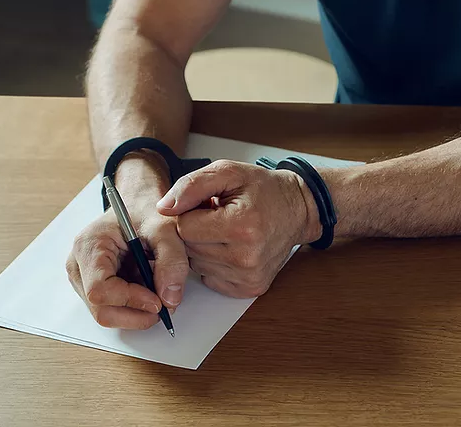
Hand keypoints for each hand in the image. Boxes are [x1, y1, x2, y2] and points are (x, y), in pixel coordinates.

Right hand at [66, 155, 189, 328]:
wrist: (138, 205)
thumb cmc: (145, 211)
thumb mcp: (166, 228)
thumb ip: (172, 260)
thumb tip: (170, 298)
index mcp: (89, 245)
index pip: (100, 289)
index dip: (130, 301)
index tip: (157, 301)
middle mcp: (79, 265)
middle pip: (101, 310)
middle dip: (135, 314)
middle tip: (164, 306)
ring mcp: (84, 279)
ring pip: (107, 314)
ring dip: (136, 311)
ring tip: (157, 289)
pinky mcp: (94, 287)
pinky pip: (112, 309)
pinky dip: (134, 306)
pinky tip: (147, 287)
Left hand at [156, 160, 320, 297]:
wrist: (297, 210)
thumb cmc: (263, 189)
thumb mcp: (228, 172)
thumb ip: (192, 186)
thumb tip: (163, 208)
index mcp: (241, 226)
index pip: (184, 228)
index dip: (190, 213)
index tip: (207, 205)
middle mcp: (246, 257)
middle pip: (188, 249)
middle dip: (195, 231)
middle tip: (217, 216)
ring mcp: (248, 277)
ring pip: (196, 265)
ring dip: (203, 247)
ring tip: (225, 230)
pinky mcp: (248, 289)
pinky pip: (209, 277)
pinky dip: (213, 263)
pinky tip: (230, 247)